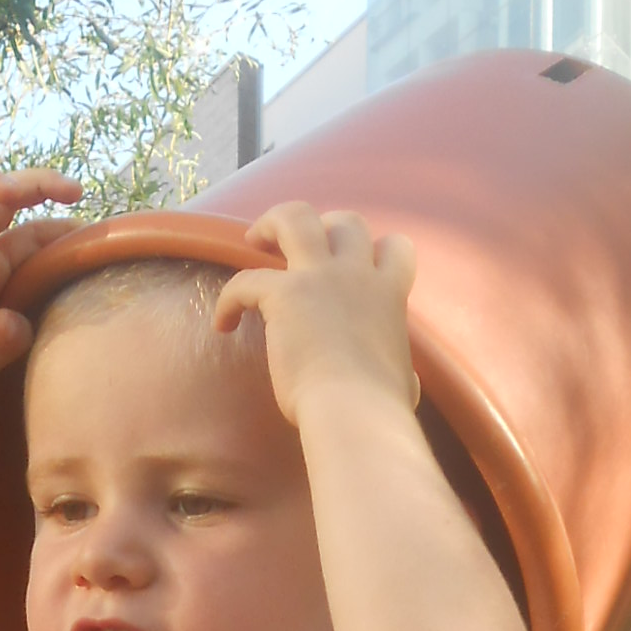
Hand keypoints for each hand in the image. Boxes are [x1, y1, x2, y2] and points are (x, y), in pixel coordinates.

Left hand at [213, 204, 419, 432]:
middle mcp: (358, 274)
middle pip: (345, 221)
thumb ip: (401, 368)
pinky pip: (246, 280)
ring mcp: (321, 278)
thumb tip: (407, 382)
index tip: (352, 269)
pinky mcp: (285, 294)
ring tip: (254, 241)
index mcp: (389, 295)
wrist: (354, 412)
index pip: (394, 248)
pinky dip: (229, 299)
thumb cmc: (379, 408)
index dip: (374, 252)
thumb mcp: (404, 381)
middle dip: (322, 226)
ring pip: (296, 218)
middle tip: (296, 248)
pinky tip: (224, 323)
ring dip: (273, 223)